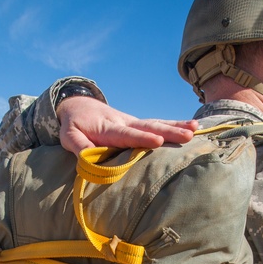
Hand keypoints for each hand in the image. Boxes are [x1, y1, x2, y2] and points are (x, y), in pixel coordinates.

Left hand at [57, 97, 197, 154]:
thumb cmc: (73, 125)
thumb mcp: (68, 136)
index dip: (141, 138)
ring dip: (176, 126)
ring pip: (156, 123)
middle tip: (187, 135)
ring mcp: (133, 122)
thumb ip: (79, 146)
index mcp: (108, 128)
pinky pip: (158, 123)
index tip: (157, 142)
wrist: (78, 106)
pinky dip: (175, 124)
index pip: (126, 134)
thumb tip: (88, 158)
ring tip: (195, 129)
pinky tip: (193, 127)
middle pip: (148, 127)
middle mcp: (124, 122)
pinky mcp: (138, 124)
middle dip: (168, 131)